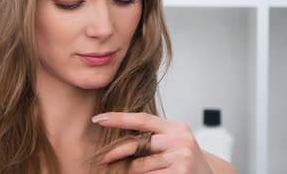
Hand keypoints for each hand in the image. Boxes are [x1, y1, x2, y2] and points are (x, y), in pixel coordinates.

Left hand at [91, 112, 213, 173]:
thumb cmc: (187, 163)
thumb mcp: (175, 144)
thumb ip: (154, 137)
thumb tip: (120, 138)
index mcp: (176, 128)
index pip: (142, 119)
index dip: (119, 118)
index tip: (99, 118)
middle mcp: (180, 140)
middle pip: (137, 144)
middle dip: (116, 152)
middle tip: (100, 158)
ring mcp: (181, 158)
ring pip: (140, 166)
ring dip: (133, 172)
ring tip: (140, 172)